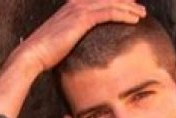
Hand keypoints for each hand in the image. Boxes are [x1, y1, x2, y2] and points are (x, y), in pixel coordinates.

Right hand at [14, 0, 146, 73]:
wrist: (33, 55)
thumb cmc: (46, 53)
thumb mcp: (62, 40)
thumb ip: (74, 36)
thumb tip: (81, 46)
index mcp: (72, 6)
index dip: (116, 1)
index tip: (130, 6)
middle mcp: (76, 3)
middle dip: (126, 2)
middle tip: (141, 8)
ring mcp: (79, 9)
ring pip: (111, 3)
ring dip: (129, 8)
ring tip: (142, 14)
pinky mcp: (82, 18)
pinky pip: (108, 13)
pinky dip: (123, 15)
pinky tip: (134, 20)